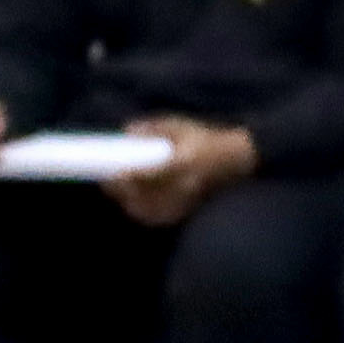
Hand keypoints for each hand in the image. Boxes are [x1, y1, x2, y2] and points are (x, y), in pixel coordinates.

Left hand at [107, 116, 259, 229]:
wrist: (236, 160)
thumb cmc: (208, 139)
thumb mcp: (182, 126)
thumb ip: (154, 127)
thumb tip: (127, 131)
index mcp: (183, 162)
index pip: (147, 174)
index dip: (125, 176)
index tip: (110, 171)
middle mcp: (182, 185)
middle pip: (141, 195)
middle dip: (120, 190)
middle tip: (108, 180)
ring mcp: (183, 201)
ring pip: (145, 209)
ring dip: (128, 201)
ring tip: (118, 190)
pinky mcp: (183, 211)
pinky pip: (155, 216)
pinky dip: (140, 211)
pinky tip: (133, 202)